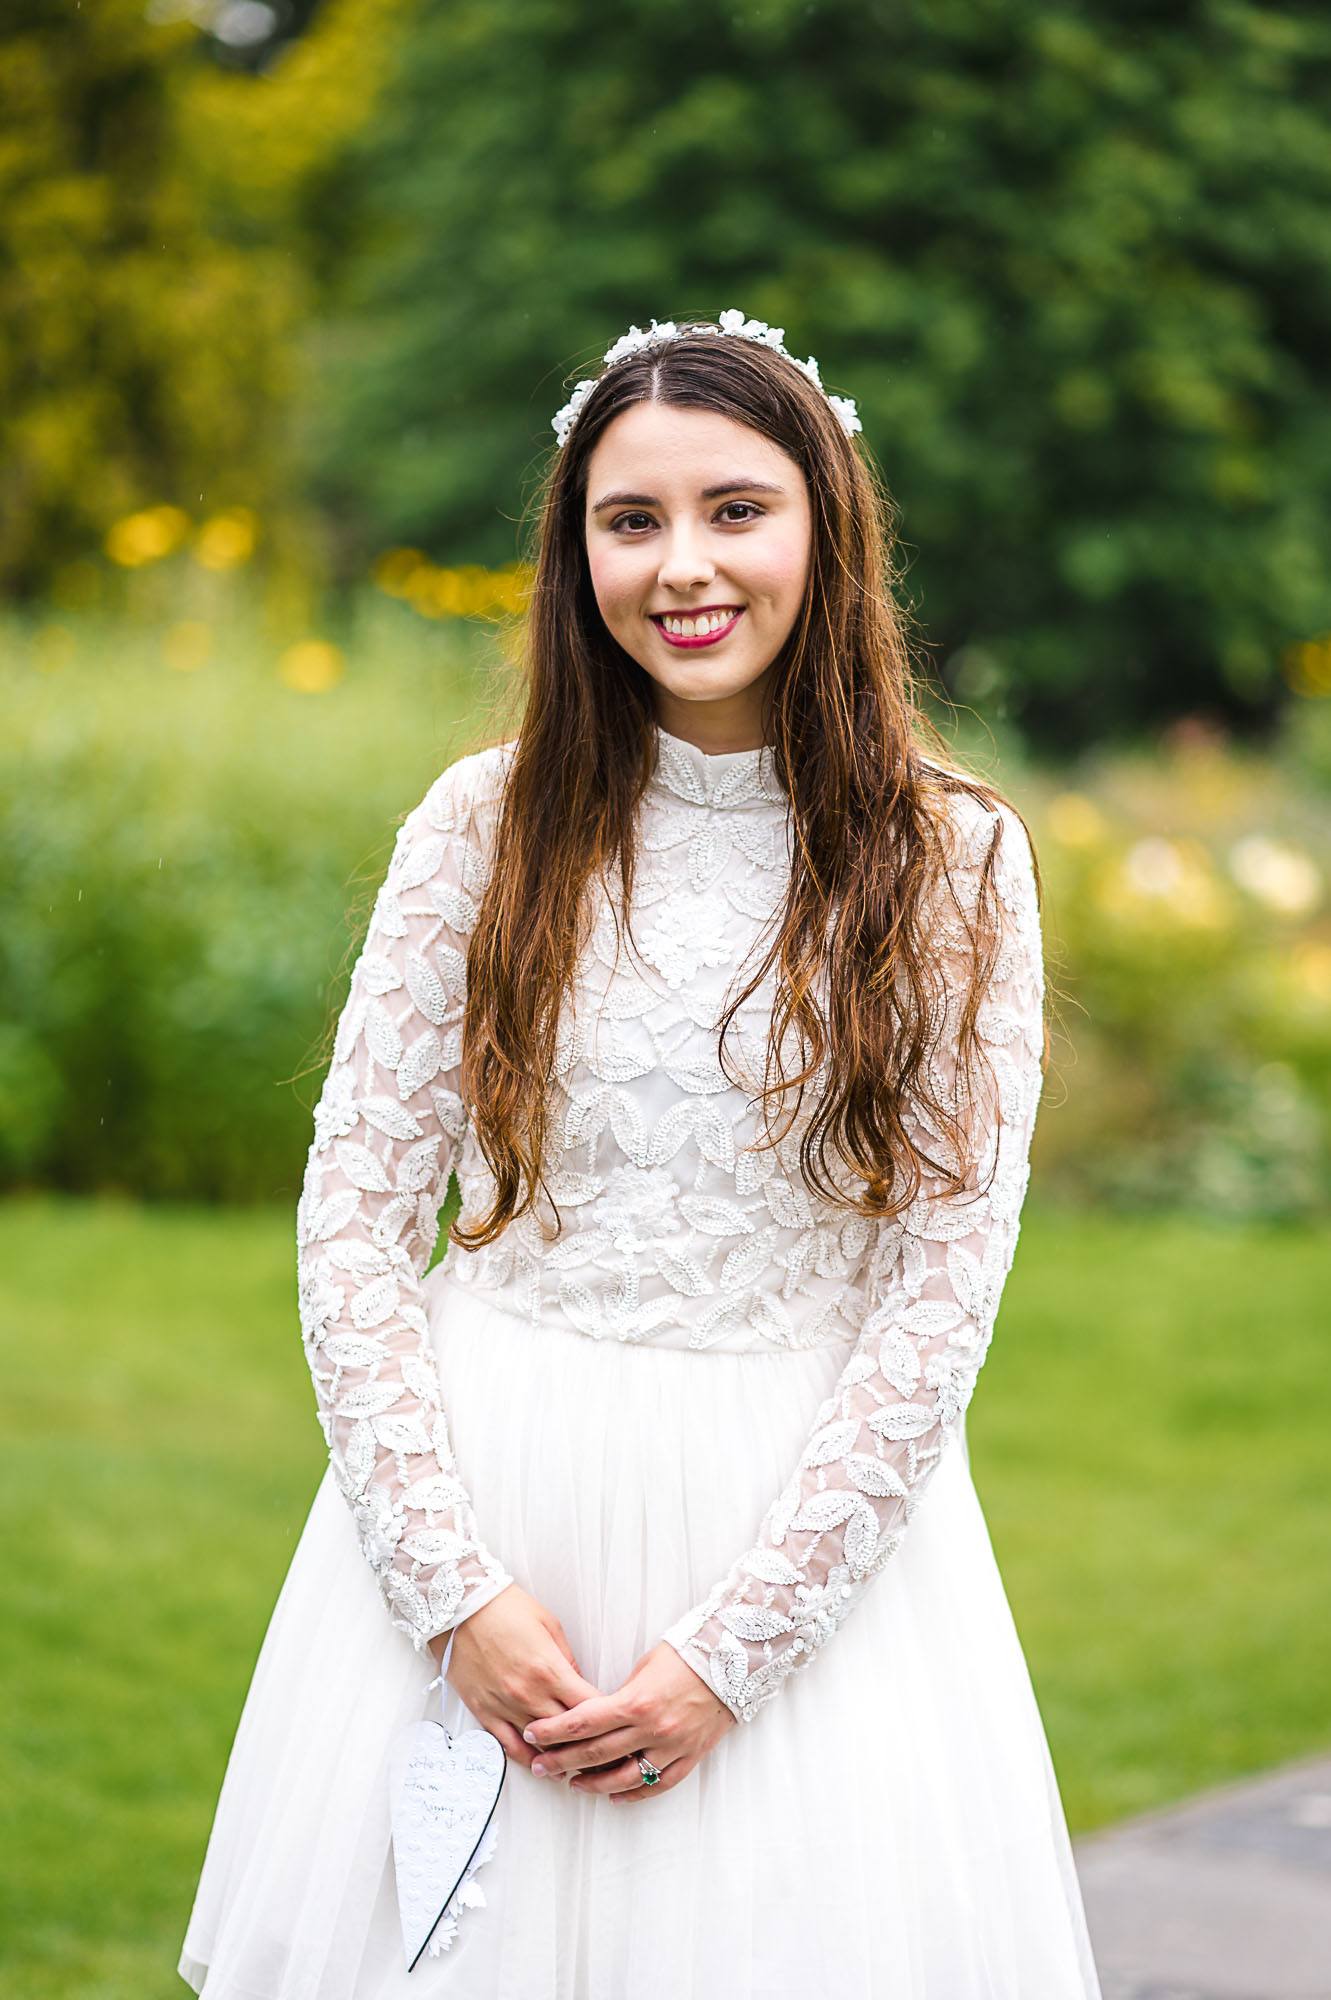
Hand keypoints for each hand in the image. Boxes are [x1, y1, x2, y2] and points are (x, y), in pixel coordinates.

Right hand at [431, 1583, 600, 1770]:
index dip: (605, 1719)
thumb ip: (567, 1658)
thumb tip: (579, 1683)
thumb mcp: (548, 1624)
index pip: (587, 1707)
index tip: (613, 1725)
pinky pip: (509, 1746)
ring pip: (540, 1746)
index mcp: (549, 1670)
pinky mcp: (485, 1712)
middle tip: (604, 1752)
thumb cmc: (503, 1608)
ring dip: (561, 1757)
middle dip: (589, 1742)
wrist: (460, 1608)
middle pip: (567, 1732)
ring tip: (578, 1764)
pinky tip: (541, 1765)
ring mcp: (505, 1706)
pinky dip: (528, 1759)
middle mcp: (528, 1694)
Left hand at [521, 1641, 735, 1801]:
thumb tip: (596, 1714)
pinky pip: (658, 1784)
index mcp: (636, 1702)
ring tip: (572, 1785)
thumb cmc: (686, 1655)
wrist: (733, 1660)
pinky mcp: (689, 1756)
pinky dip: (634, 1794)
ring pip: (624, 1777)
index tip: (534, 1734)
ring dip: (594, 1784)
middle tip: (540, 1767)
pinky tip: (615, 1797)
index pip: (584, 1722)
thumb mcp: (644, 1666)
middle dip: (562, 1761)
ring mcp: (672, 1747)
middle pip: (596, 1753)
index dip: (555, 1731)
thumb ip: (620, 1696)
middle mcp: (652, 1729)